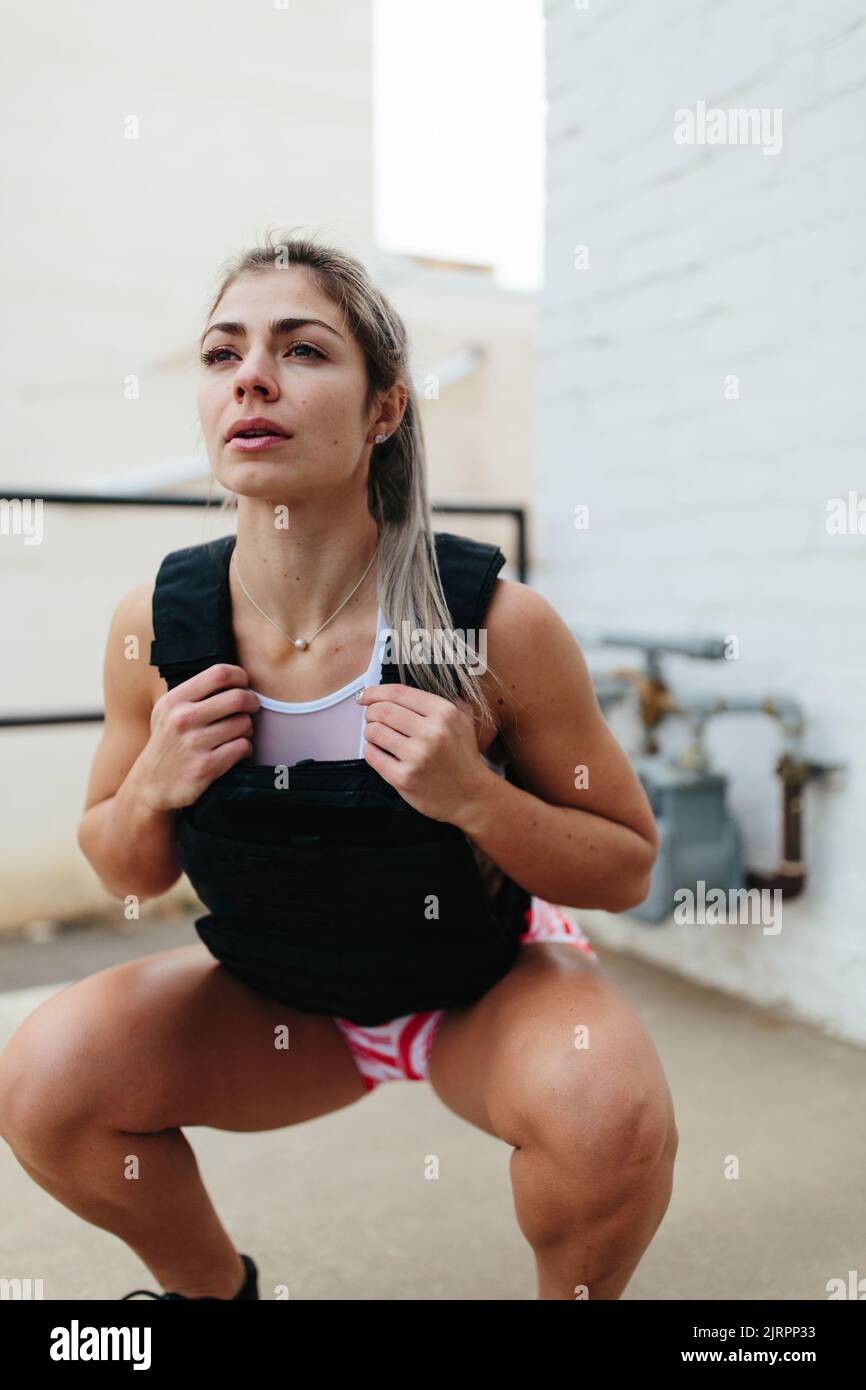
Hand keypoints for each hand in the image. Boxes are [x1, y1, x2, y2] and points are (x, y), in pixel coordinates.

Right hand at [138, 664, 260, 811]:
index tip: (242, 686)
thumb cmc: (167, 742)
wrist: (150, 785)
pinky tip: (235, 750)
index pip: (219, 674)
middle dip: (252, 702)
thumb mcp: (168, 711)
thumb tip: (234, 678)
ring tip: (238, 732)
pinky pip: (243, 747)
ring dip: (247, 728)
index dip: (240, 676)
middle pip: (238, 698)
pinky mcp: (206, 767)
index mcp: (175, 700)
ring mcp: (194, 744)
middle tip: (251, 708)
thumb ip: (194, 693)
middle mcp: (183, 719)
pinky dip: (245, 748)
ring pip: (244, 724)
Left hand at [357, 683, 492, 822]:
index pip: (398, 693)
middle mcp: (431, 733)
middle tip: (372, 717)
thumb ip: (441, 699)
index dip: (375, 691)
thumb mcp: (462, 720)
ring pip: (374, 731)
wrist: (470, 795)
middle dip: (371, 712)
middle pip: (382, 710)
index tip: (366, 695)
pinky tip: (380, 751)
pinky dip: (371, 750)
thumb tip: (404, 687)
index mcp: (444, 713)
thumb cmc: (462, 756)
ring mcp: (417, 756)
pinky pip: (372, 755)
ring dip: (370, 731)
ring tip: (379, 736)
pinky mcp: (404, 778)